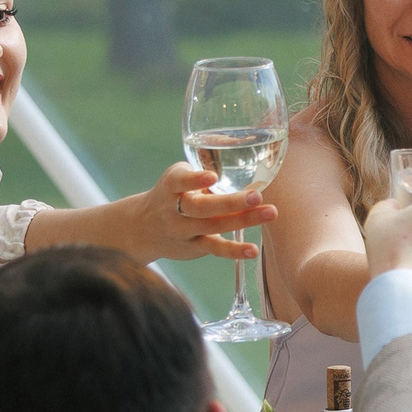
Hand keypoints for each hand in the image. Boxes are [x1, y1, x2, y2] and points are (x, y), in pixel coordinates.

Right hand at [124, 161, 273, 261]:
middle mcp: (174, 210)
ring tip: (270, 213)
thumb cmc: (172, 195)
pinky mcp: (193, 247)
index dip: (194, 180)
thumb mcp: (178, 178)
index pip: (179, 181)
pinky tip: (253, 250)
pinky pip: (215, 248)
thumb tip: (246, 160)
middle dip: (230, 202)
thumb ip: (203, 173)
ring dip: (243, 220)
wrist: (141, 228)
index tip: (212, 176)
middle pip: (201, 207)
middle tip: (256, 196)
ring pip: (212, 226)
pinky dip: (234, 250)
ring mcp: (183, 231)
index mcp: (171, 186)